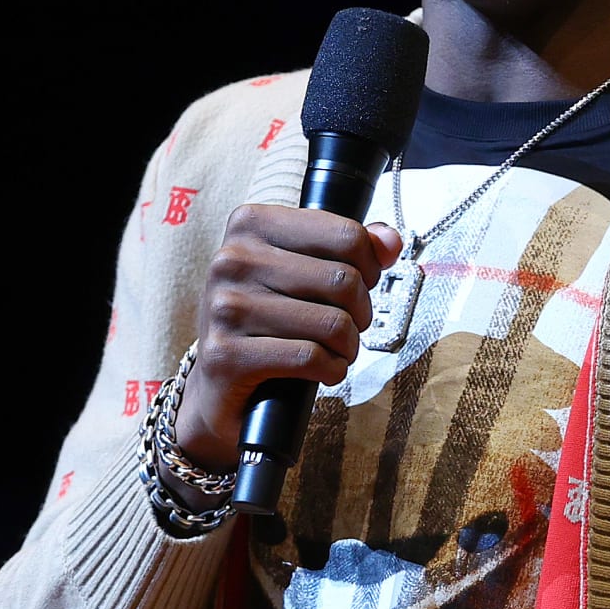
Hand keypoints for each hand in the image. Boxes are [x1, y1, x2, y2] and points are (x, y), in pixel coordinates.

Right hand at [172, 206, 404, 471]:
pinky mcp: (225, 355)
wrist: (219, 384)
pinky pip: (308, 358)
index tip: (360, 286)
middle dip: (361, 313)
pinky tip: (323, 372)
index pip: (346, 234)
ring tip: (335, 352)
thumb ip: (350, 249)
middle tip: (349, 328)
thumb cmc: (269, 322)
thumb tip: (390, 241)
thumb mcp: (303, 275)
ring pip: (332, 323)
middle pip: (344, 280)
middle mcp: (231, 259)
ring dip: (347, 347)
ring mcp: (224, 307)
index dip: (370, 267)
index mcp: (250, 224)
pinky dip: (331, 370)